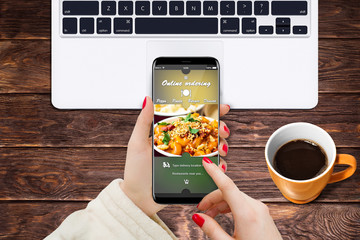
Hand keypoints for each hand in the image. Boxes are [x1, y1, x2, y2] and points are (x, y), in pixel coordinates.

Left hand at [121, 96, 231, 215]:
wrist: (139, 198)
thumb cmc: (136, 170)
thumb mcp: (137, 143)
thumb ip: (143, 121)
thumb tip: (148, 98)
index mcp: (172, 135)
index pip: (192, 120)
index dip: (209, 112)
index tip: (223, 106)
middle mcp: (183, 146)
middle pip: (207, 133)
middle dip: (220, 129)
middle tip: (222, 131)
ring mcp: (190, 160)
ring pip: (212, 150)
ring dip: (222, 147)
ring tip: (221, 149)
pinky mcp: (194, 175)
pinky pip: (211, 169)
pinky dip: (219, 167)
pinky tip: (220, 166)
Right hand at [193, 158, 282, 239]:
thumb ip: (211, 229)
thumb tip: (198, 217)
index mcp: (247, 214)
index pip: (227, 185)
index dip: (214, 172)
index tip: (206, 162)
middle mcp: (256, 207)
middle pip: (229, 192)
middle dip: (212, 197)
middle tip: (200, 210)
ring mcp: (261, 210)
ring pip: (235, 197)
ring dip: (220, 203)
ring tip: (210, 216)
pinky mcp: (263, 214)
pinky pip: (243, 203)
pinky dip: (230, 206)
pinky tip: (223, 216)